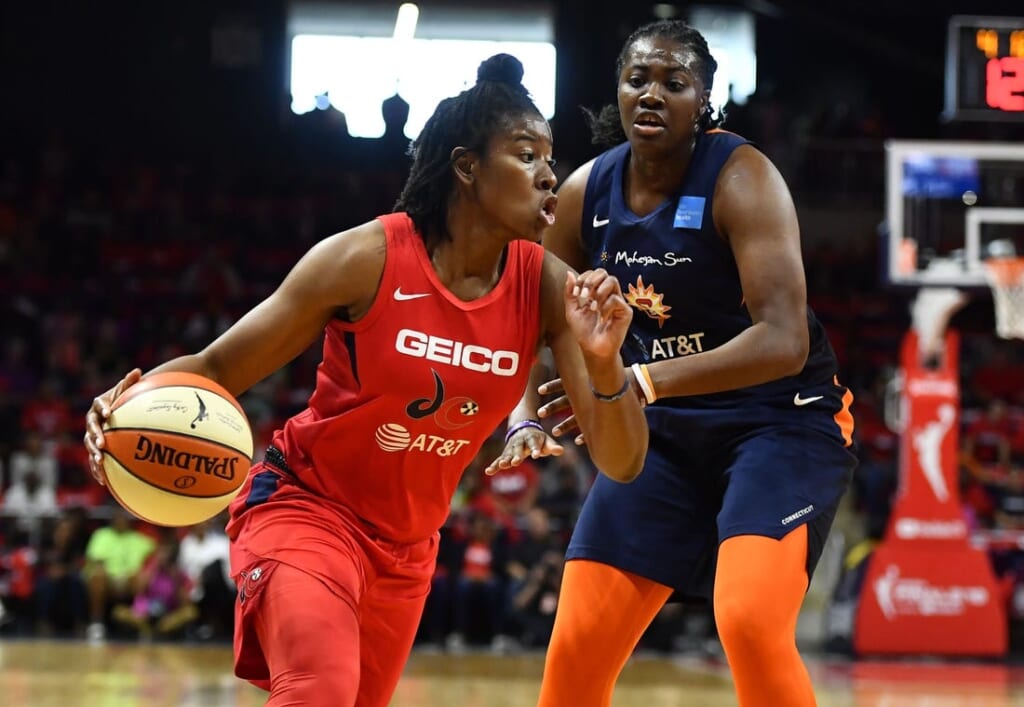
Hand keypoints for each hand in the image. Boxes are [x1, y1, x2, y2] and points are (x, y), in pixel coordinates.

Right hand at [84, 368, 142, 485]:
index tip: (109, 413)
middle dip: (95, 436)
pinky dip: (97, 469)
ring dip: (93, 454)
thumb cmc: (123, 402)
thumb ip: (130, 384)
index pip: (98, 405)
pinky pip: (94, 459)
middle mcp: (92, 420)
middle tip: (101, 444)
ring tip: (100, 463)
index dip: (102, 409)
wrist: (114, 413)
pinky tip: (103, 480)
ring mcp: (91, 435)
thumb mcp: (127, 393)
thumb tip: (137, 370)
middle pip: (91, 429)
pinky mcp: (95, 448)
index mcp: (99, 406)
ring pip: (90, 445)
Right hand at [484, 425, 562, 475]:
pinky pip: (499, 460)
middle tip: (516, 462)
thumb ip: (553, 447)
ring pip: (507, 455)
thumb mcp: (547, 441)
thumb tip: (561, 450)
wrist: (523, 430)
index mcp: (531, 438)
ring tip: (501, 465)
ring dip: (504, 460)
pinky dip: (494, 465)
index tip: (536, 455)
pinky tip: (488, 471)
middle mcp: (520, 443)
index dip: (535, 449)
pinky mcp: (505, 454)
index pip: (534, 443)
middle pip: (518, 449)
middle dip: (517, 455)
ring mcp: (511, 448)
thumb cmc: (538, 438)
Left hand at [538, 366, 642, 445]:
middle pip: (566, 401)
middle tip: (540, 412)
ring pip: (576, 418)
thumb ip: (586, 365)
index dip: (552, 386)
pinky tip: (577, 441)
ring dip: (565, 425)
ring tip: (555, 431)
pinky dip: (584, 434)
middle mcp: (587, 394)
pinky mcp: (604, 415)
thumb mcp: (600, 367)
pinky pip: (592, 427)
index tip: (540, 390)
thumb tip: (575, 349)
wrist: (638, 383)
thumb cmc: (617, 373)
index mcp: (585, 381)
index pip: (565, 382)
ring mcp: (595, 406)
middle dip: (552, 407)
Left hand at [564, 269, 632, 360]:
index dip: (583, 278)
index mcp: (596, 292)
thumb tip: (569, 274)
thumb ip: (570, 293)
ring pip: (612, 281)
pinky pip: (616, 299)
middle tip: (584, 296)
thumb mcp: (572, 311)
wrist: (592, 350)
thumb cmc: (584, 332)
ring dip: (598, 292)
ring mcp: (618, 301)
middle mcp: (608, 294)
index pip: (593, 273)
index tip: (576, 293)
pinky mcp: (626, 311)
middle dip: (591, 281)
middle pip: (604, 272)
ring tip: (593, 307)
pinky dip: (605, 308)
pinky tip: (602, 318)